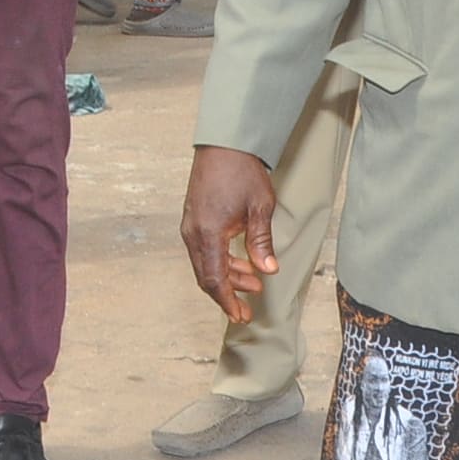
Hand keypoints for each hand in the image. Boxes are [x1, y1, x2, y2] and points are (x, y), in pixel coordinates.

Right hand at [181, 144, 279, 323]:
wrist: (224, 144)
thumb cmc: (242, 172)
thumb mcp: (260, 207)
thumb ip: (261, 241)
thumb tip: (268, 269)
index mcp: (208, 233)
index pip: (213, 278)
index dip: (227, 301)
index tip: (240, 315)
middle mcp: (193, 232)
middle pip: (206, 276)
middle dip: (228, 293)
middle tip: (249, 306)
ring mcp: (190, 225)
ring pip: (204, 263)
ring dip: (227, 276)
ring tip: (253, 280)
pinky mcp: (193, 219)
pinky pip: (203, 250)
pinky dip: (220, 261)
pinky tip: (239, 260)